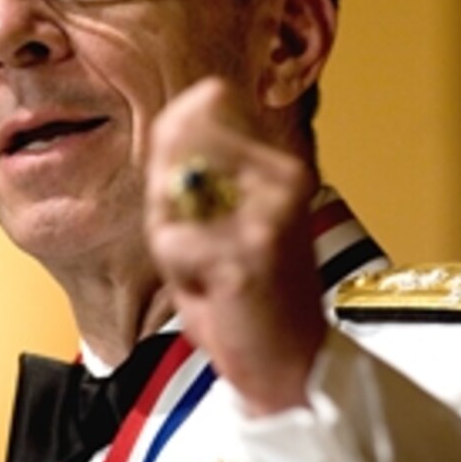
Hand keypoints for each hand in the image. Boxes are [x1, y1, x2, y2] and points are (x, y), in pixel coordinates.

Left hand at [146, 77, 326, 414]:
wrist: (291, 362)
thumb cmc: (252, 292)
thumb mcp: (226, 215)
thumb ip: (198, 168)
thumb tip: (170, 121)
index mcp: (282, 163)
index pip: (213, 98)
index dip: (178, 135)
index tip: (193, 189)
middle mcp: (284, 177)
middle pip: (179, 142)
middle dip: (169, 198)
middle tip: (200, 242)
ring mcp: (269, 212)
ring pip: (170, 195)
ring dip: (173, 238)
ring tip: (207, 266)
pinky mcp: (249, 252)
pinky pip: (172, 242)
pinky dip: (179, 272)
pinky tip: (212, 289)